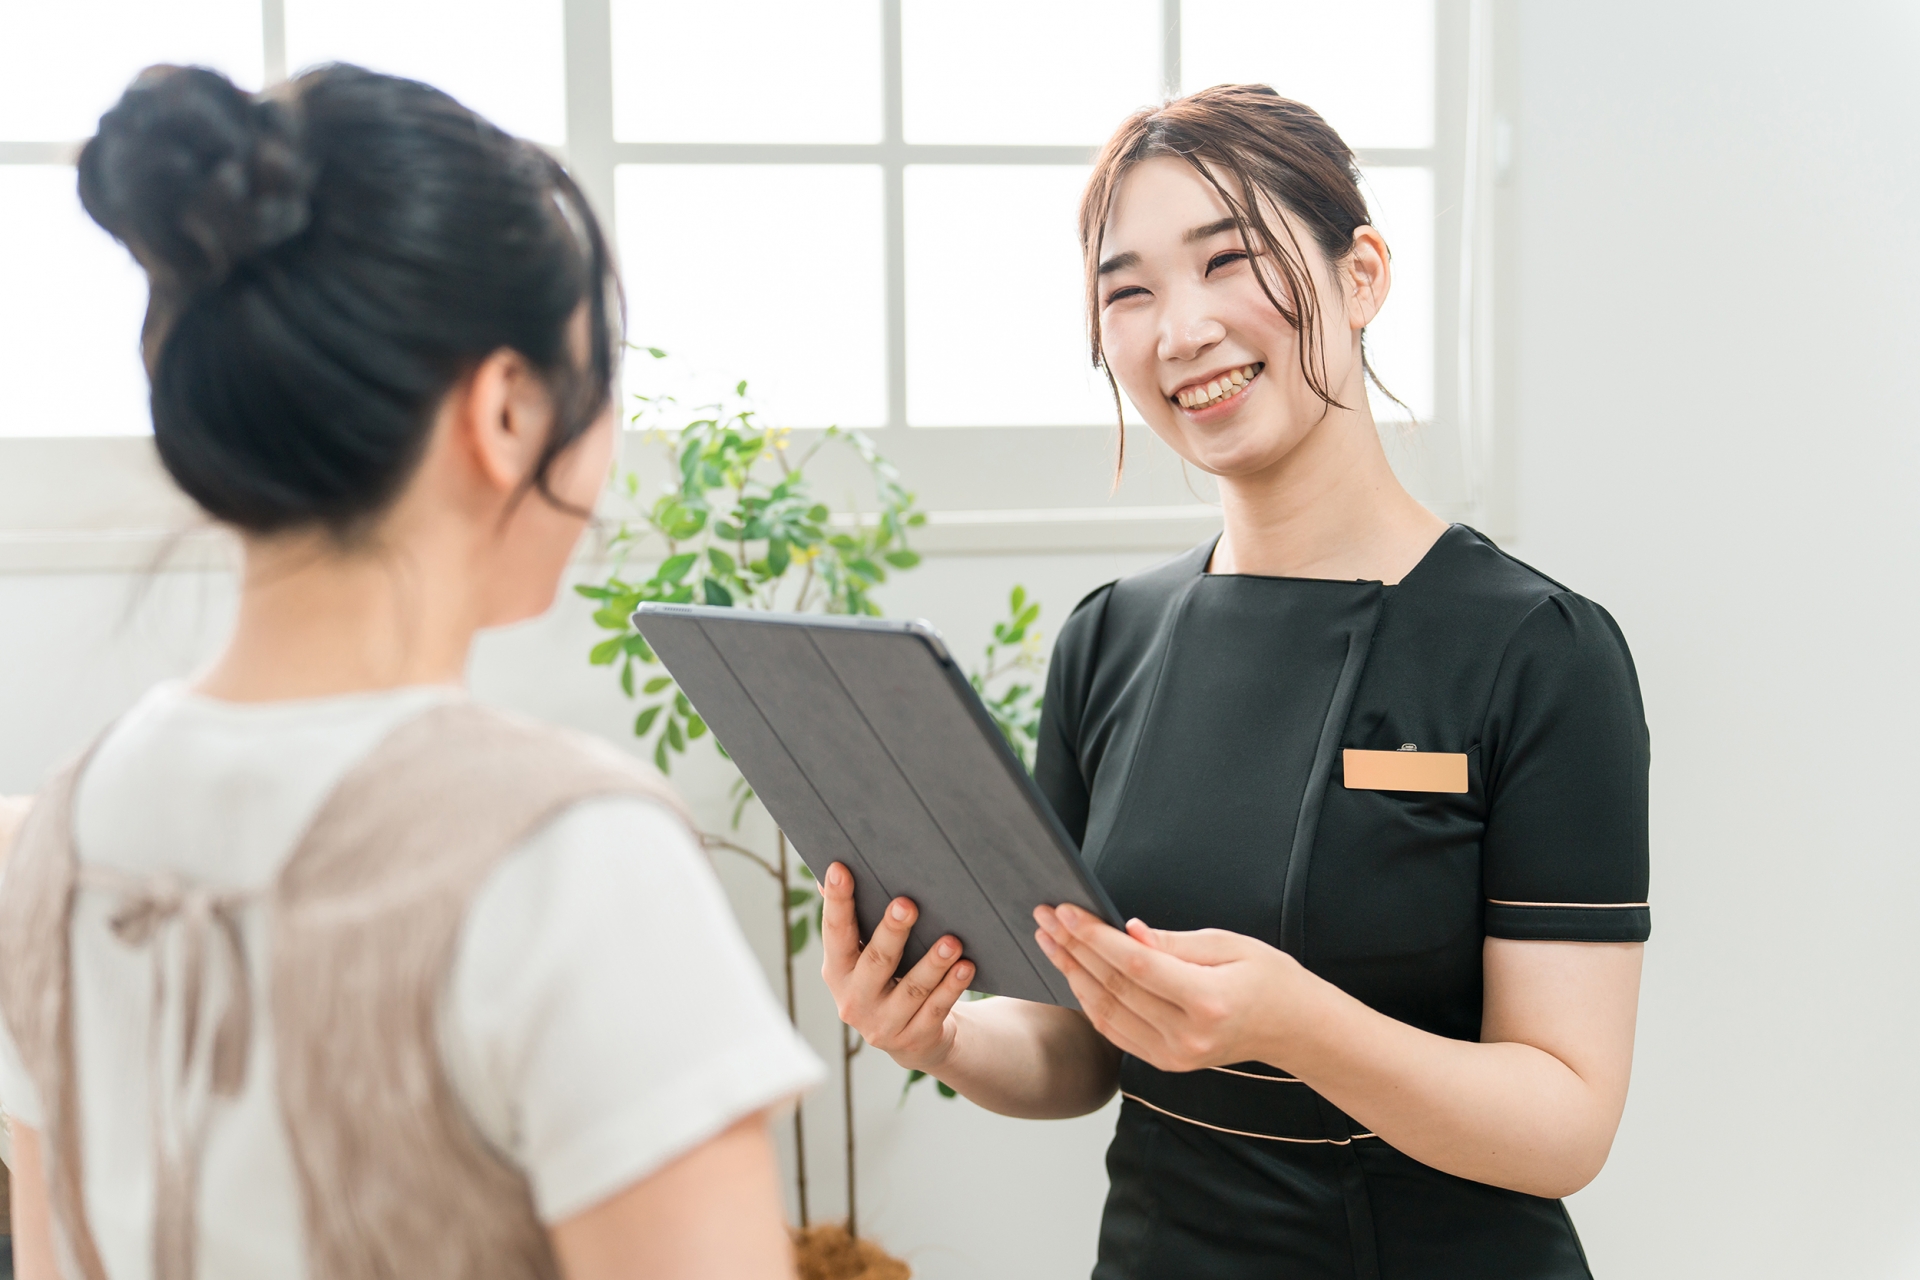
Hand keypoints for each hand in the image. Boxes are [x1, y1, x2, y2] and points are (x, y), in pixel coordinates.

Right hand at [819, 862, 974, 1074]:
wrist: (910, 1039)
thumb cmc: (885, 978)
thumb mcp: (860, 956)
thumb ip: (850, 920)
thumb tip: (831, 869)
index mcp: (836, 971)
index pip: (835, 932)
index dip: (837, 902)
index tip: (840, 869)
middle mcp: (854, 1000)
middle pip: (876, 962)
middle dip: (892, 932)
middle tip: (908, 904)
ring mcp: (883, 1024)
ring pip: (912, 989)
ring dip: (933, 964)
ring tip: (952, 941)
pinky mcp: (914, 1038)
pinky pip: (936, 1009)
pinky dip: (951, 988)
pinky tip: (966, 966)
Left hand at [1032, 904, 1312, 1073]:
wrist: (1293, 1029)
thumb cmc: (1269, 978)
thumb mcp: (1231, 944)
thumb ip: (1175, 942)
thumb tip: (1126, 930)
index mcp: (1209, 1002)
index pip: (1136, 966)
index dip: (1096, 937)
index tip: (1066, 910)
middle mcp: (1188, 1036)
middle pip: (1114, 988)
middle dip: (1073, 949)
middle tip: (1045, 917)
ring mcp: (1175, 1056)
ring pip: (1106, 1012)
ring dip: (1072, 973)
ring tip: (1049, 940)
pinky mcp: (1166, 1063)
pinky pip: (1115, 1031)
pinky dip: (1089, 1001)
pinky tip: (1072, 972)